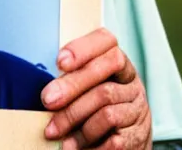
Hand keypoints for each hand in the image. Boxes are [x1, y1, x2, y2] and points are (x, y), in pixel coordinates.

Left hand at [41, 28, 151, 148]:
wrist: (125, 142)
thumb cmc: (93, 106)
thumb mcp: (86, 85)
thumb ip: (71, 77)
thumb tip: (44, 88)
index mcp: (117, 63)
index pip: (106, 42)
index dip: (83, 48)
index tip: (59, 62)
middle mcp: (130, 82)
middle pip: (103, 75)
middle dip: (71, 87)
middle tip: (47, 101)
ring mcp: (137, 109)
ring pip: (106, 109)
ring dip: (74, 120)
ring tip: (53, 132)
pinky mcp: (138, 136)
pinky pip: (113, 139)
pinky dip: (89, 143)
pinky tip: (72, 146)